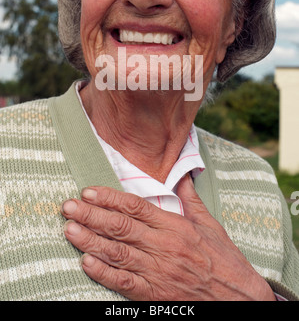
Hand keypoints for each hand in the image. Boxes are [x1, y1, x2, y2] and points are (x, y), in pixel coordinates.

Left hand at [61, 175, 274, 300]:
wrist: (240, 299)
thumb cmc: (224, 260)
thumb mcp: (210, 223)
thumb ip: (190, 197)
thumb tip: (182, 173)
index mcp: (176, 226)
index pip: (135, 207)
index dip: (109, 198)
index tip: (88, 192)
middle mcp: (165, 246)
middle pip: (121, 227)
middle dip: (91, 216)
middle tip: (68, 207)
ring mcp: (159, 272)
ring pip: (118, 252)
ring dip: (91, 241)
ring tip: (69, 230)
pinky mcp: (156, 295)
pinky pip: (125, 282)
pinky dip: (104, 273)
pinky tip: (87, 263)